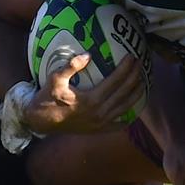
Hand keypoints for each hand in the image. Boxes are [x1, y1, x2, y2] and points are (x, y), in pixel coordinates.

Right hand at [25, 54, 144, 133]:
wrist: (41, 122)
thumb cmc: (47, 98)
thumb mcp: (55, 79)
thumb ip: (71, 66)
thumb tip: (88, 55)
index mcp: (91, 99)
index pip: (115, 81)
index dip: (126, 68)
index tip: (132, 56)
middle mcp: (100, 113)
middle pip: (124, 93)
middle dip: (135, 77)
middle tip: (141, 64)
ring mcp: (101, 123)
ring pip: (125, 108)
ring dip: (136, 94)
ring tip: (143, 82)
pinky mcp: (98, 130)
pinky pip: (118, 124)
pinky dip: (128, 116)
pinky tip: (134, 110)